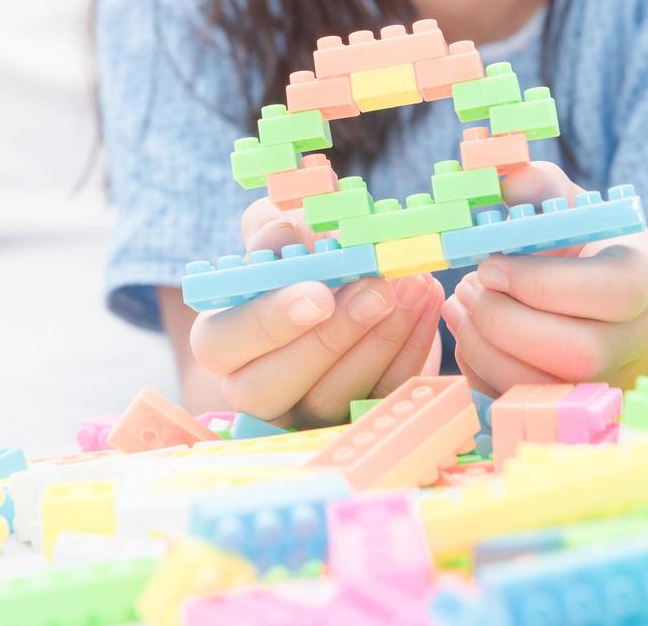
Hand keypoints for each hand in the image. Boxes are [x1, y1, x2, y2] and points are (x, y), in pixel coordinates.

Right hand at [190, 196, 444, 428]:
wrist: (342, 282)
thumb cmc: (301, 254)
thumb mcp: (282, 231)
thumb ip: (273, 228)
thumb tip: (283, 235)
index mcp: (220, 339)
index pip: (223, 342)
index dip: (270, 321)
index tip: (321, 295)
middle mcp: (252, 387)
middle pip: (274, 385)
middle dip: (333, 339)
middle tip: (378, 292)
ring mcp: (302, 414)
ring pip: (335, 398)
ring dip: (382, 341)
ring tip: (414, 285)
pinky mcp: (353, 419)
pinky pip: (382, 397)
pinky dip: (411, 350)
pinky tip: (427, 304)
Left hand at [441, 162, 647, 392]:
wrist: (600, 299)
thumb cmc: (579, 244)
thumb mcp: (567, 205)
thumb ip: (538, 185)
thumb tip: (507, 182)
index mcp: (643, 278)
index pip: (612, 291)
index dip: (541, 282)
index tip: (490, 264)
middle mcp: (636, 339)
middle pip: (578, 353)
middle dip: (504, 321)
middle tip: (468, 287)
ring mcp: (605, 381)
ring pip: (543, 388)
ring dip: (483, 346)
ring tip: (461, 304)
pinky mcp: (568, 405)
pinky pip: (517, 402)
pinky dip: (479, 368)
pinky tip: (469, 330)